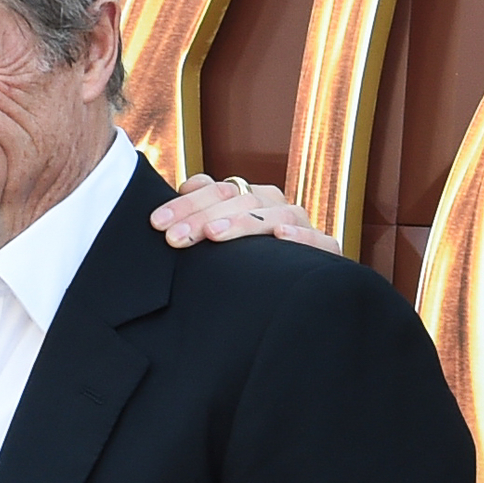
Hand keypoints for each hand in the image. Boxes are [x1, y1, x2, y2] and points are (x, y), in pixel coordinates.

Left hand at [150, 174, 334, 253]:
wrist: (298, 297)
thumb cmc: (250, 265)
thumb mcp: (222, 238)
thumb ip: (204, 210)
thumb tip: (185, 184)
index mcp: (251, 198)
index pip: (217, 190)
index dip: (185, 204)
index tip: (157, 223)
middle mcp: (276, 206)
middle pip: (240, 200)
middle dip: (203, 217)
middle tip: (175, 237)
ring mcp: (302, 225)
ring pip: (274, 214)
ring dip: (242, 223)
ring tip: (214, 234)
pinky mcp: (326, 250)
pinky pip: (318, 240)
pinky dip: (300, 235)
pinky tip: (280, 235)